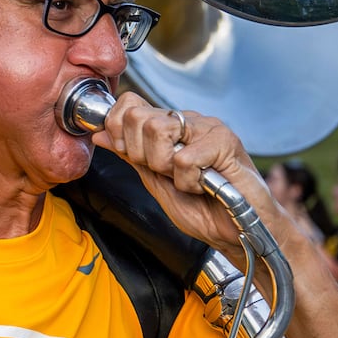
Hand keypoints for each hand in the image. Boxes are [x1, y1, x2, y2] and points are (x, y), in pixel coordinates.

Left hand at [91, 92, 289, 258]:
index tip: (134, 157)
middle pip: (137, 117)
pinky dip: (189, 182)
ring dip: (165, 167)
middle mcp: (188, 121)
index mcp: (170, 126)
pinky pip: (184, 158)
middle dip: (141, 154)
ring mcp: (208, 128)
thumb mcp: (154, 182)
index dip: (119, 131)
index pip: (129, 104)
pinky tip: (206, 186)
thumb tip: (99, 134)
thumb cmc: (203, 209)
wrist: (238, 233)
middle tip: (165, 173)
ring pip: (158, 130)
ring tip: (187, 180)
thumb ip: (129, 156)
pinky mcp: (226, 142)